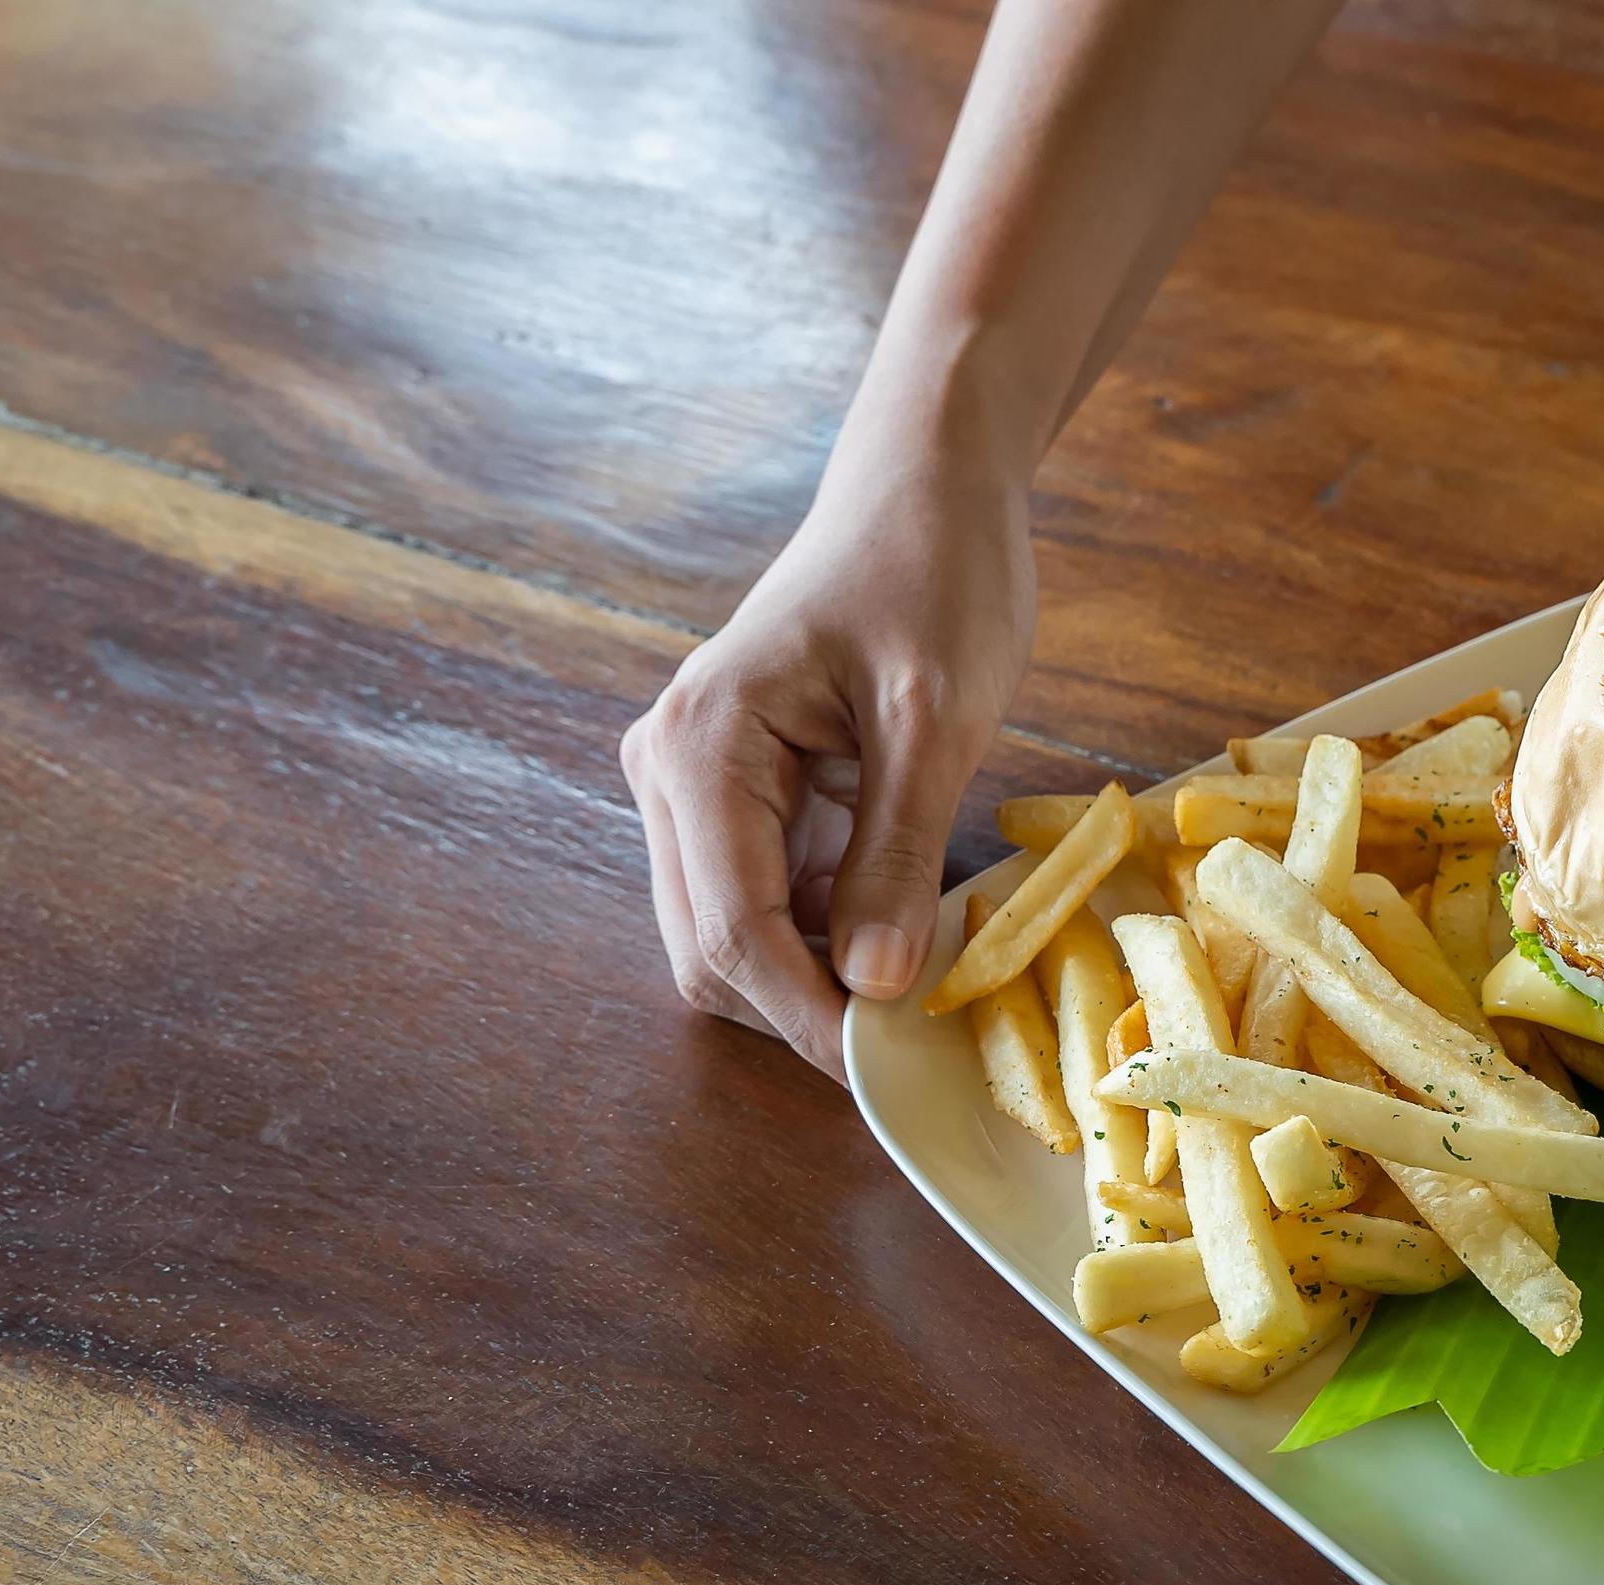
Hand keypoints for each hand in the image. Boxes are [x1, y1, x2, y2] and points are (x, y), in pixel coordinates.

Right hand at [621, 455, 1032, 1078]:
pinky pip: (765, 899)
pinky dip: (828, 933)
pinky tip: (903, 927)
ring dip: (818, 976)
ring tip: (924, 979)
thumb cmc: (934, 576)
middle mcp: (667, 772)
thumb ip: (898, 853)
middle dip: (808, 1007)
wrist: (923, 493)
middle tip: (920, 1040)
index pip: (732, 934)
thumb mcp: (936, 717)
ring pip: (732, 938)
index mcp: (698, 746)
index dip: (810, 1018)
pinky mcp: (734, 795)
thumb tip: (874, 989)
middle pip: (714, 952)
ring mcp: (692, 786)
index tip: (891, 1071)